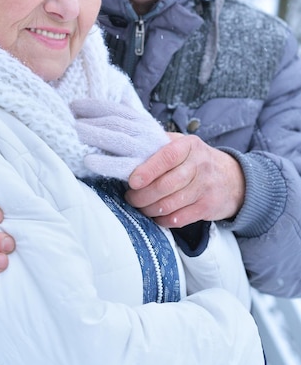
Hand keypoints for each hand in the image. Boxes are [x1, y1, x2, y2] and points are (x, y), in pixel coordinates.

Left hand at [72, 98, 169, 179]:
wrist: (194, 170)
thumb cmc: (160, 151)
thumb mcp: (147, 130)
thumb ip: (130, 117)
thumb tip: (113, 98)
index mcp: (142, 122)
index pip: (116, 110)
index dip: (94, 105)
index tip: (73, 105)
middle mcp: (145, 134)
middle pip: (115, 123)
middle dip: (90, 121)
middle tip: (67, 121)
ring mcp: (146, 152)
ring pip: (118, 140)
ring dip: (95, 137)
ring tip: (75, 134)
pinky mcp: (145, 173)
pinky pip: (124, 167)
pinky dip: (105, 164)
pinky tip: (89, 162)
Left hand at [125, 133, 244, 226]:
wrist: (234, 179)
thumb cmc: (196, 160)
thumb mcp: (183, 144)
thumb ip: (159, 145)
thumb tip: (129, 153)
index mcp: (189, 145)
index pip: (167, 156)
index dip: (148, 170)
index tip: (132, 181)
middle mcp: (199, 165)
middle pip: (166, 184)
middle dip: (142, 195)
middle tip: (130, 197)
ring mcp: (205, 188)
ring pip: (170, 204)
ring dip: (149, 209)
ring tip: (140, 206)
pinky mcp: (207, 207)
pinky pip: (179, 218)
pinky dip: (163, 220)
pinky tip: (156, 216)